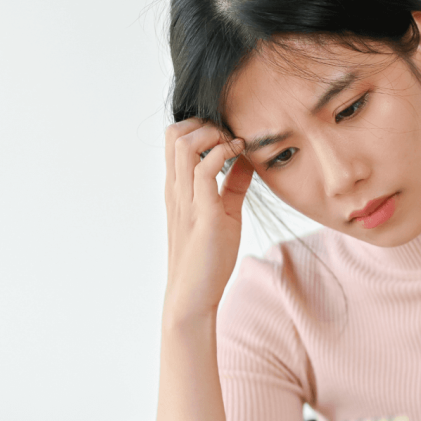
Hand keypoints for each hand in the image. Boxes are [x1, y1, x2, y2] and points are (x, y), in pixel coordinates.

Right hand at [162, 118, 254, 321]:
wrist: (193, 296)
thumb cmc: (207, 257)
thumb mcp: (223, 212)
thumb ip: (232, 186)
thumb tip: (246, 161)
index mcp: (177, 189)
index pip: (174, 139)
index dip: (201, 127)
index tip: (228, 137)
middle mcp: (177, 190)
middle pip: (174, 133)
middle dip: (205, 124)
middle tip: (230, 137)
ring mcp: (186, 201)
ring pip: (185, 144)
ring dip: (214, 135)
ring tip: (234, 145)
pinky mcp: (203, 214)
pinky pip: (206, 171)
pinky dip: (224, 155)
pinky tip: (241, 159)